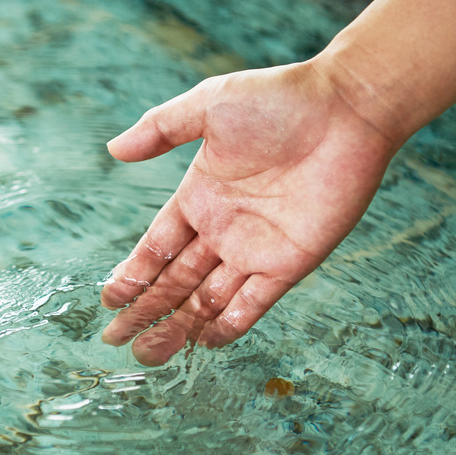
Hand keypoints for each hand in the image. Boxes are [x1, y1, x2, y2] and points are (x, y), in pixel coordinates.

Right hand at [101, 60, 396, 365]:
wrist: (346, 109)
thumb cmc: (278, 99)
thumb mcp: (208, 106)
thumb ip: (160, 129)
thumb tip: (113, 149)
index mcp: (199, 196)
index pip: (156, 247)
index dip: (132, 275)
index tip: (109, 301)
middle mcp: (223, 229)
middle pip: (176, 281)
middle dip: (146, 311)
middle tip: (117, 341)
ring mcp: (255, 248)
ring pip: (208, 299)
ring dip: (179, 326)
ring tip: (150, 355)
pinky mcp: (290, 261)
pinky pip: (255, 302)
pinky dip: (231, 324)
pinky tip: (204, 344)